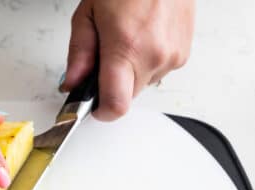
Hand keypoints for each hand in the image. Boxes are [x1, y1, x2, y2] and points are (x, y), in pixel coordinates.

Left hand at [60, 0, 194, 120]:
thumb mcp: (89, 13)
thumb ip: (79, 54)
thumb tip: (71, 83)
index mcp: (126, 48)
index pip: (116, 106)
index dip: (101, 112)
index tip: (93, 106)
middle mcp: (153, 56)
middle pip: (127, 97)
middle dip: (111, 86)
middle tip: (105, 57)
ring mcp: (172, 56)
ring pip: (142, 85)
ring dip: (130, 72)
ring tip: (126, 39)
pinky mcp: (183, 54)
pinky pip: (158, 72)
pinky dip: (146, 62)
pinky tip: (142, 37)